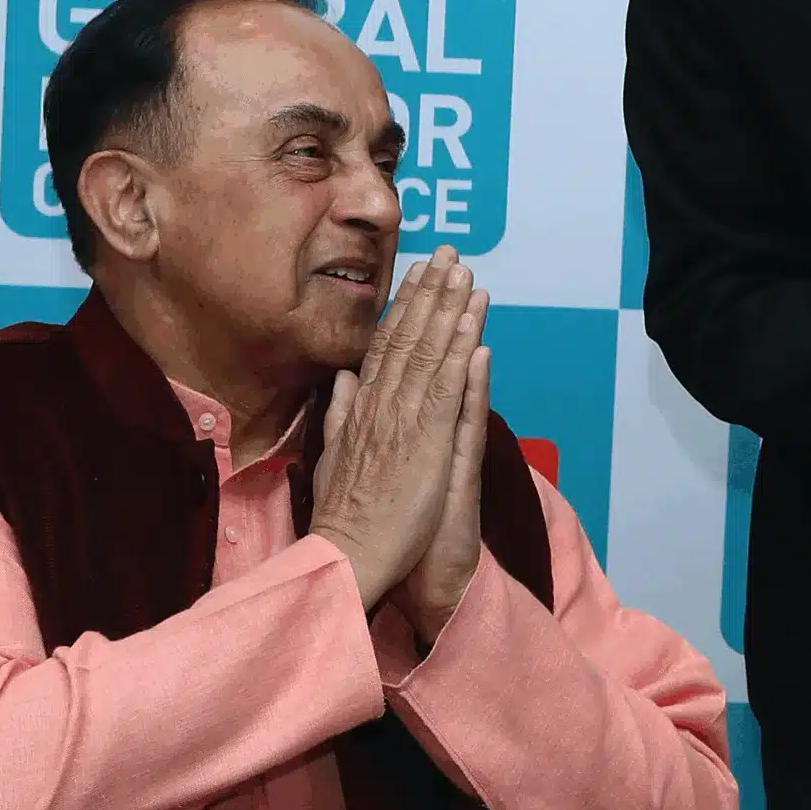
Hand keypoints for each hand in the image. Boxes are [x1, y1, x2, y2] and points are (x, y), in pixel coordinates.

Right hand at [310, 247, 481, 610]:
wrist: (349, 554)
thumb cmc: (345, 517)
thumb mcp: (334, 457)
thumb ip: (340, 415)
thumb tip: (344, 380)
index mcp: (362, 409)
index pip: (386, 346)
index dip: (405, 307)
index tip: (418, 274)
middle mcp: (382, 405)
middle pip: (409, 338)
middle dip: (431, 293)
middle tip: (450, 255)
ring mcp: (404, 419)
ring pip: (430, 353)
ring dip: (450, 311)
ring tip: (468, 274)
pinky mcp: (428, 440)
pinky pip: (448, 387)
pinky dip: (461, 352)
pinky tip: (475, 325)